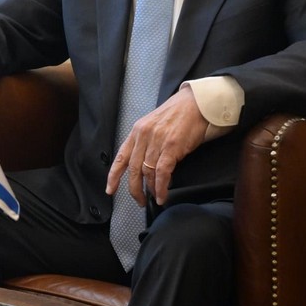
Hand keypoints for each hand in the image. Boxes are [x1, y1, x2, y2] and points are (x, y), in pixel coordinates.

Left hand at [106, 86, 208, 205]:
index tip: (110, 190)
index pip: (120, 157)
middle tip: (139, 201)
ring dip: (150, 190)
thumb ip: (146, 143)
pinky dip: (161, 187)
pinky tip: (162, 195)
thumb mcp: (154, 126)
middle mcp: (143, 136)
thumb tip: (144, 167)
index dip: (114, 176)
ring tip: (155, 199)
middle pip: (133, 169)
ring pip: (148, 172)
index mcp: (136, 132)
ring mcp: (157, 141)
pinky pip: (162, 172)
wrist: (195, 104)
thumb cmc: (177, 116)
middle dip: (134, 189)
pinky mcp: (171, 147)